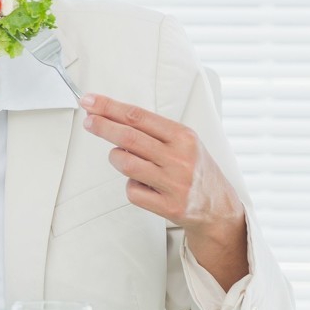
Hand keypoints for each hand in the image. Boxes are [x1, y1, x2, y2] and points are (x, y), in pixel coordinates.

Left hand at [79, 93, 245, 241]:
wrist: (221, 207)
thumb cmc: (196, 169)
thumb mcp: (184, 142)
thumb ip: (153, 132)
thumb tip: (111, 118)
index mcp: (184, 137)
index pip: (138, 116)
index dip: (109, 107)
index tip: (90, 101)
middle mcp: (180, 158)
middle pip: (128, 137)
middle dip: (102, 126)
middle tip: (88, 121)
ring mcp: (174, 183)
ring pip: (125, 164)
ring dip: (116, 158)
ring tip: (122, 158)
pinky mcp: (169, 206)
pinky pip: (132, 191)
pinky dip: (131, 186)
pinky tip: (143, 185)